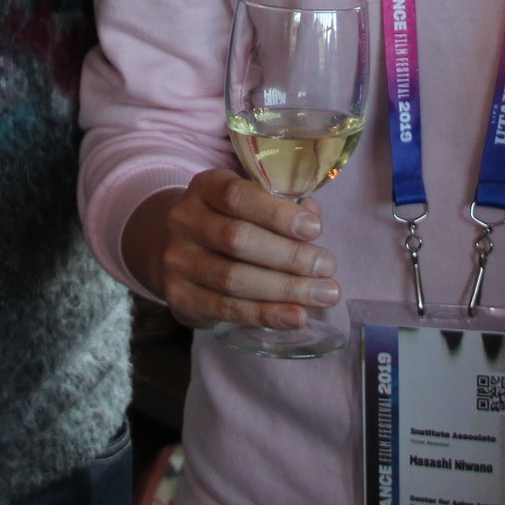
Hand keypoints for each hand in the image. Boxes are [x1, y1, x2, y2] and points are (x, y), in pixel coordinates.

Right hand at [127, 170, 340, 331]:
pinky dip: (265, 315)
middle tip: (328, 267)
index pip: (237, 196)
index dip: (277, 213)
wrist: (180, 250)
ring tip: (324, 294)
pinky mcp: (179, 297)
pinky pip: (226, 309)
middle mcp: (184, 220)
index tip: (315, 229)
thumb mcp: (251, 202)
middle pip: (238, 240)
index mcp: (205, 187)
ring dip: (285, 289)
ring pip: (233, 279)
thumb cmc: (230, 220)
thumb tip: (312, 219)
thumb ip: (282, 206)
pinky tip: (296, 317)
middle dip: (290, 255)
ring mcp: (176, 261)